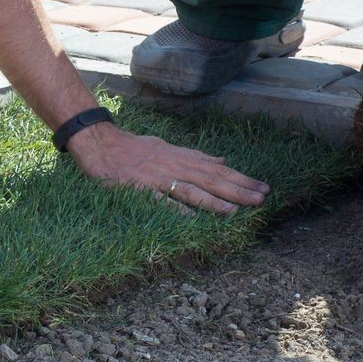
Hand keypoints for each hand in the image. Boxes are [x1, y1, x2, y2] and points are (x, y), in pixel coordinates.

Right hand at [67, 122, 268, 215]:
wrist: (100, 143)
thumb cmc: (132, 147)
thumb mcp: (167, 147)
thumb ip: (194, 156)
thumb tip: (221, 160)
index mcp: (182, 158)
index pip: (218, 169)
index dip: (242, 178)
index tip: (262, 187)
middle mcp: (175, 166)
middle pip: (212, 179)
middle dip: (238, 189)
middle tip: (262, 198)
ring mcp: (158, 177)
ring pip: (192, 189)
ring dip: (215, 200)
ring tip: (237, 209)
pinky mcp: (141, 188)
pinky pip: (162, 200)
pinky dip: (178, 209)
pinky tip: (194, 219)